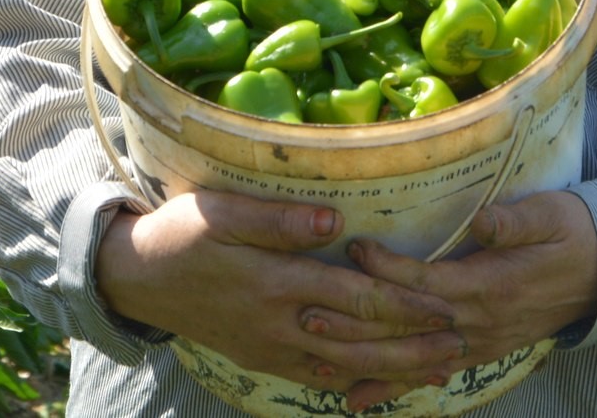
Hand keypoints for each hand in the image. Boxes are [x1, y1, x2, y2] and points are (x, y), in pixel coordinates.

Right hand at [95, 189, 468, 391]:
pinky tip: (381, 383)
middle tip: (461, 344)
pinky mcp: (262, 357)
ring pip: (344, 366)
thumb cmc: (182, 234)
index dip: (405, 306)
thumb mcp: (222, 213)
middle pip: (360, 342)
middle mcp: (280, 325)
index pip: (356, 299)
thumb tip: (335, 221)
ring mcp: (270, 348)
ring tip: (439, 368)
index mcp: (277, 284)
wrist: (135, 279)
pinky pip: (316, 377)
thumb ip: (277, 219)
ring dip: (394, 369)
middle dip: (414, 347)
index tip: (446, 305)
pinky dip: (354, 381)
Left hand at [340, 190, 596, 410]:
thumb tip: (484, 220)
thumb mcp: (549, 215)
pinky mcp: (479, 352)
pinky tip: (356, 398)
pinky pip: (429, 373)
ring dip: (363, 360)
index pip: (426, 280)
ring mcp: (477, 343)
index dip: (388, 267)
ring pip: (411, 358)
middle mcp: (477, 322)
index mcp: (490, 285)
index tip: (355, 249)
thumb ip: (515, 221)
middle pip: (406, 327)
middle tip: (308, 312)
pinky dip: (392, 387)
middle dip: (356, 322)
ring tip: (316, 357)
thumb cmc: (572, 233)